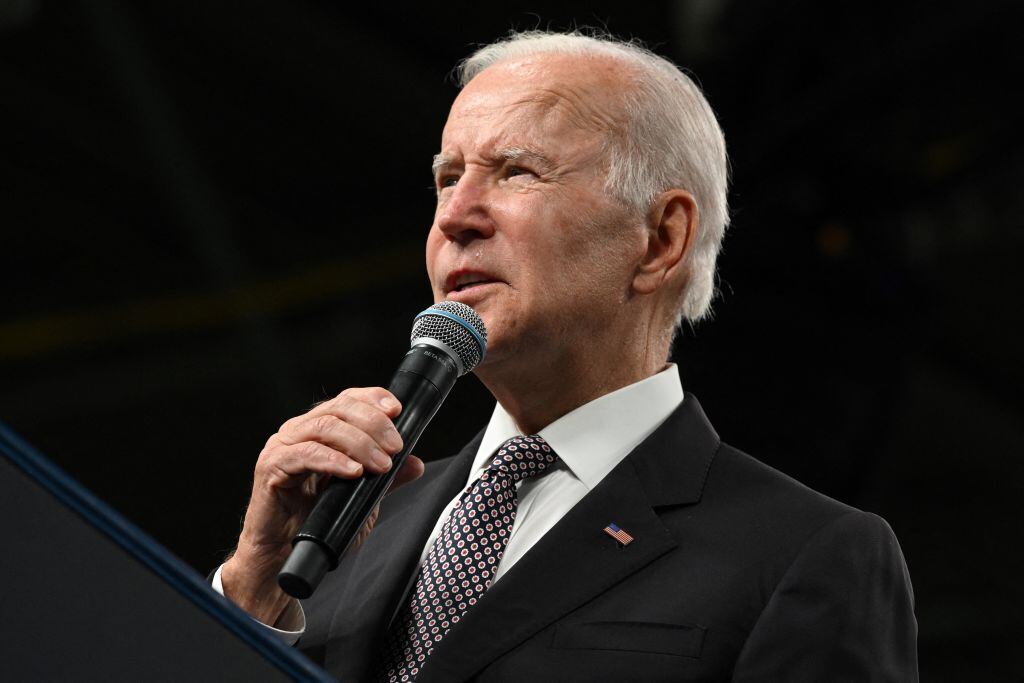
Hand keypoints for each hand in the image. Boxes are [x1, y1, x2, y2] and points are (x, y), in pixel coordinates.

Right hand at [221, 387, 424, 624]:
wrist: (283, 556)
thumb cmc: (316, 524)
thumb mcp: (360, 499)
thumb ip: (385, 480)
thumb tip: (416, 463)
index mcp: (319, 430)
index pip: (347, 399)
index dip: (373, 398)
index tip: (397, 410)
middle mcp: (299, 431)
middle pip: (339, 408)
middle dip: (373, 424)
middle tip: (395, 447)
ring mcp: (283, 446)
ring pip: (325, 427)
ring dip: (359, 443)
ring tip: (381, 465)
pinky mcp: (272, 466)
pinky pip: (305, 454)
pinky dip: (333, 460)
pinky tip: (354, 472)